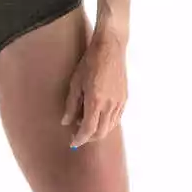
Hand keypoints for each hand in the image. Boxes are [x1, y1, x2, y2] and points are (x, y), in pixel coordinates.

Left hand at [61, 32, 127, 148]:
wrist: (110, 48)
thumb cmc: (90, 62)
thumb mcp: (75, 82)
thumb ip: (71, 105)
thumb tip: (66, 122)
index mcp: (95, 101)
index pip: (88, 130)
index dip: (79, 139)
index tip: (72, 143)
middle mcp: (110, 105)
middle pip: (101, 132)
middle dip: (89, 137)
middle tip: (77, 132)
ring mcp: (120, 103)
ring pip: (110, 127)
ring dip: (98, 130)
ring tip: (86, 121)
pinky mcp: (125, 99)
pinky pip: (117, 118)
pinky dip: (107, 122)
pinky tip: (99, 115)